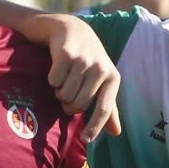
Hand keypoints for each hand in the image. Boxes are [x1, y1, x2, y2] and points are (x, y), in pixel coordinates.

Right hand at [47, 17, 121, 141]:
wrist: (71, 28)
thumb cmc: (88, 59)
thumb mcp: (102, 81)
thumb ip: (109, 107)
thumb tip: (117, 133)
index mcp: (113, 77)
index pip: (104, 109)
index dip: (94, 127)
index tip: (85, 139)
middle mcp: (101, 68)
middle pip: (79, 105)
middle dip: (69, 105)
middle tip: (66, 94)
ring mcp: (84, 60)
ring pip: (65, 94)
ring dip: (59, 91)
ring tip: (63, 80)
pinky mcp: (66, 54)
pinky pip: (54, 81)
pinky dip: (52, 79)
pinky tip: (56, 69)